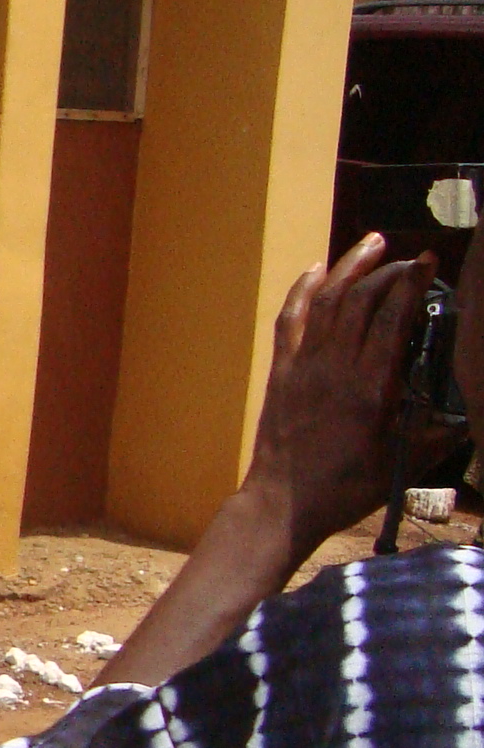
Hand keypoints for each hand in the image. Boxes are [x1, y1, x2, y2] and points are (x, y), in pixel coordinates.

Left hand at [97, 234, 453, 692]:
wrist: (283, 504)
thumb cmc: (345, 489)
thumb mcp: (401, 465)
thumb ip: (436, 436)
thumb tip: (466, 420)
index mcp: (370, 388)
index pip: (392, 320)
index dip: (410, 285)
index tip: (428, 261)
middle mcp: (335, 369)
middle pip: (360, 301)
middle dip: (387, 270)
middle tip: (410, 257)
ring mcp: (304, 367)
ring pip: (326, 302)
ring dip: (348, 268)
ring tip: (371, 243)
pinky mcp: (282, 372)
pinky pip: (291, 321)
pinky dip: (303, 290)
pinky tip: (318, 269)